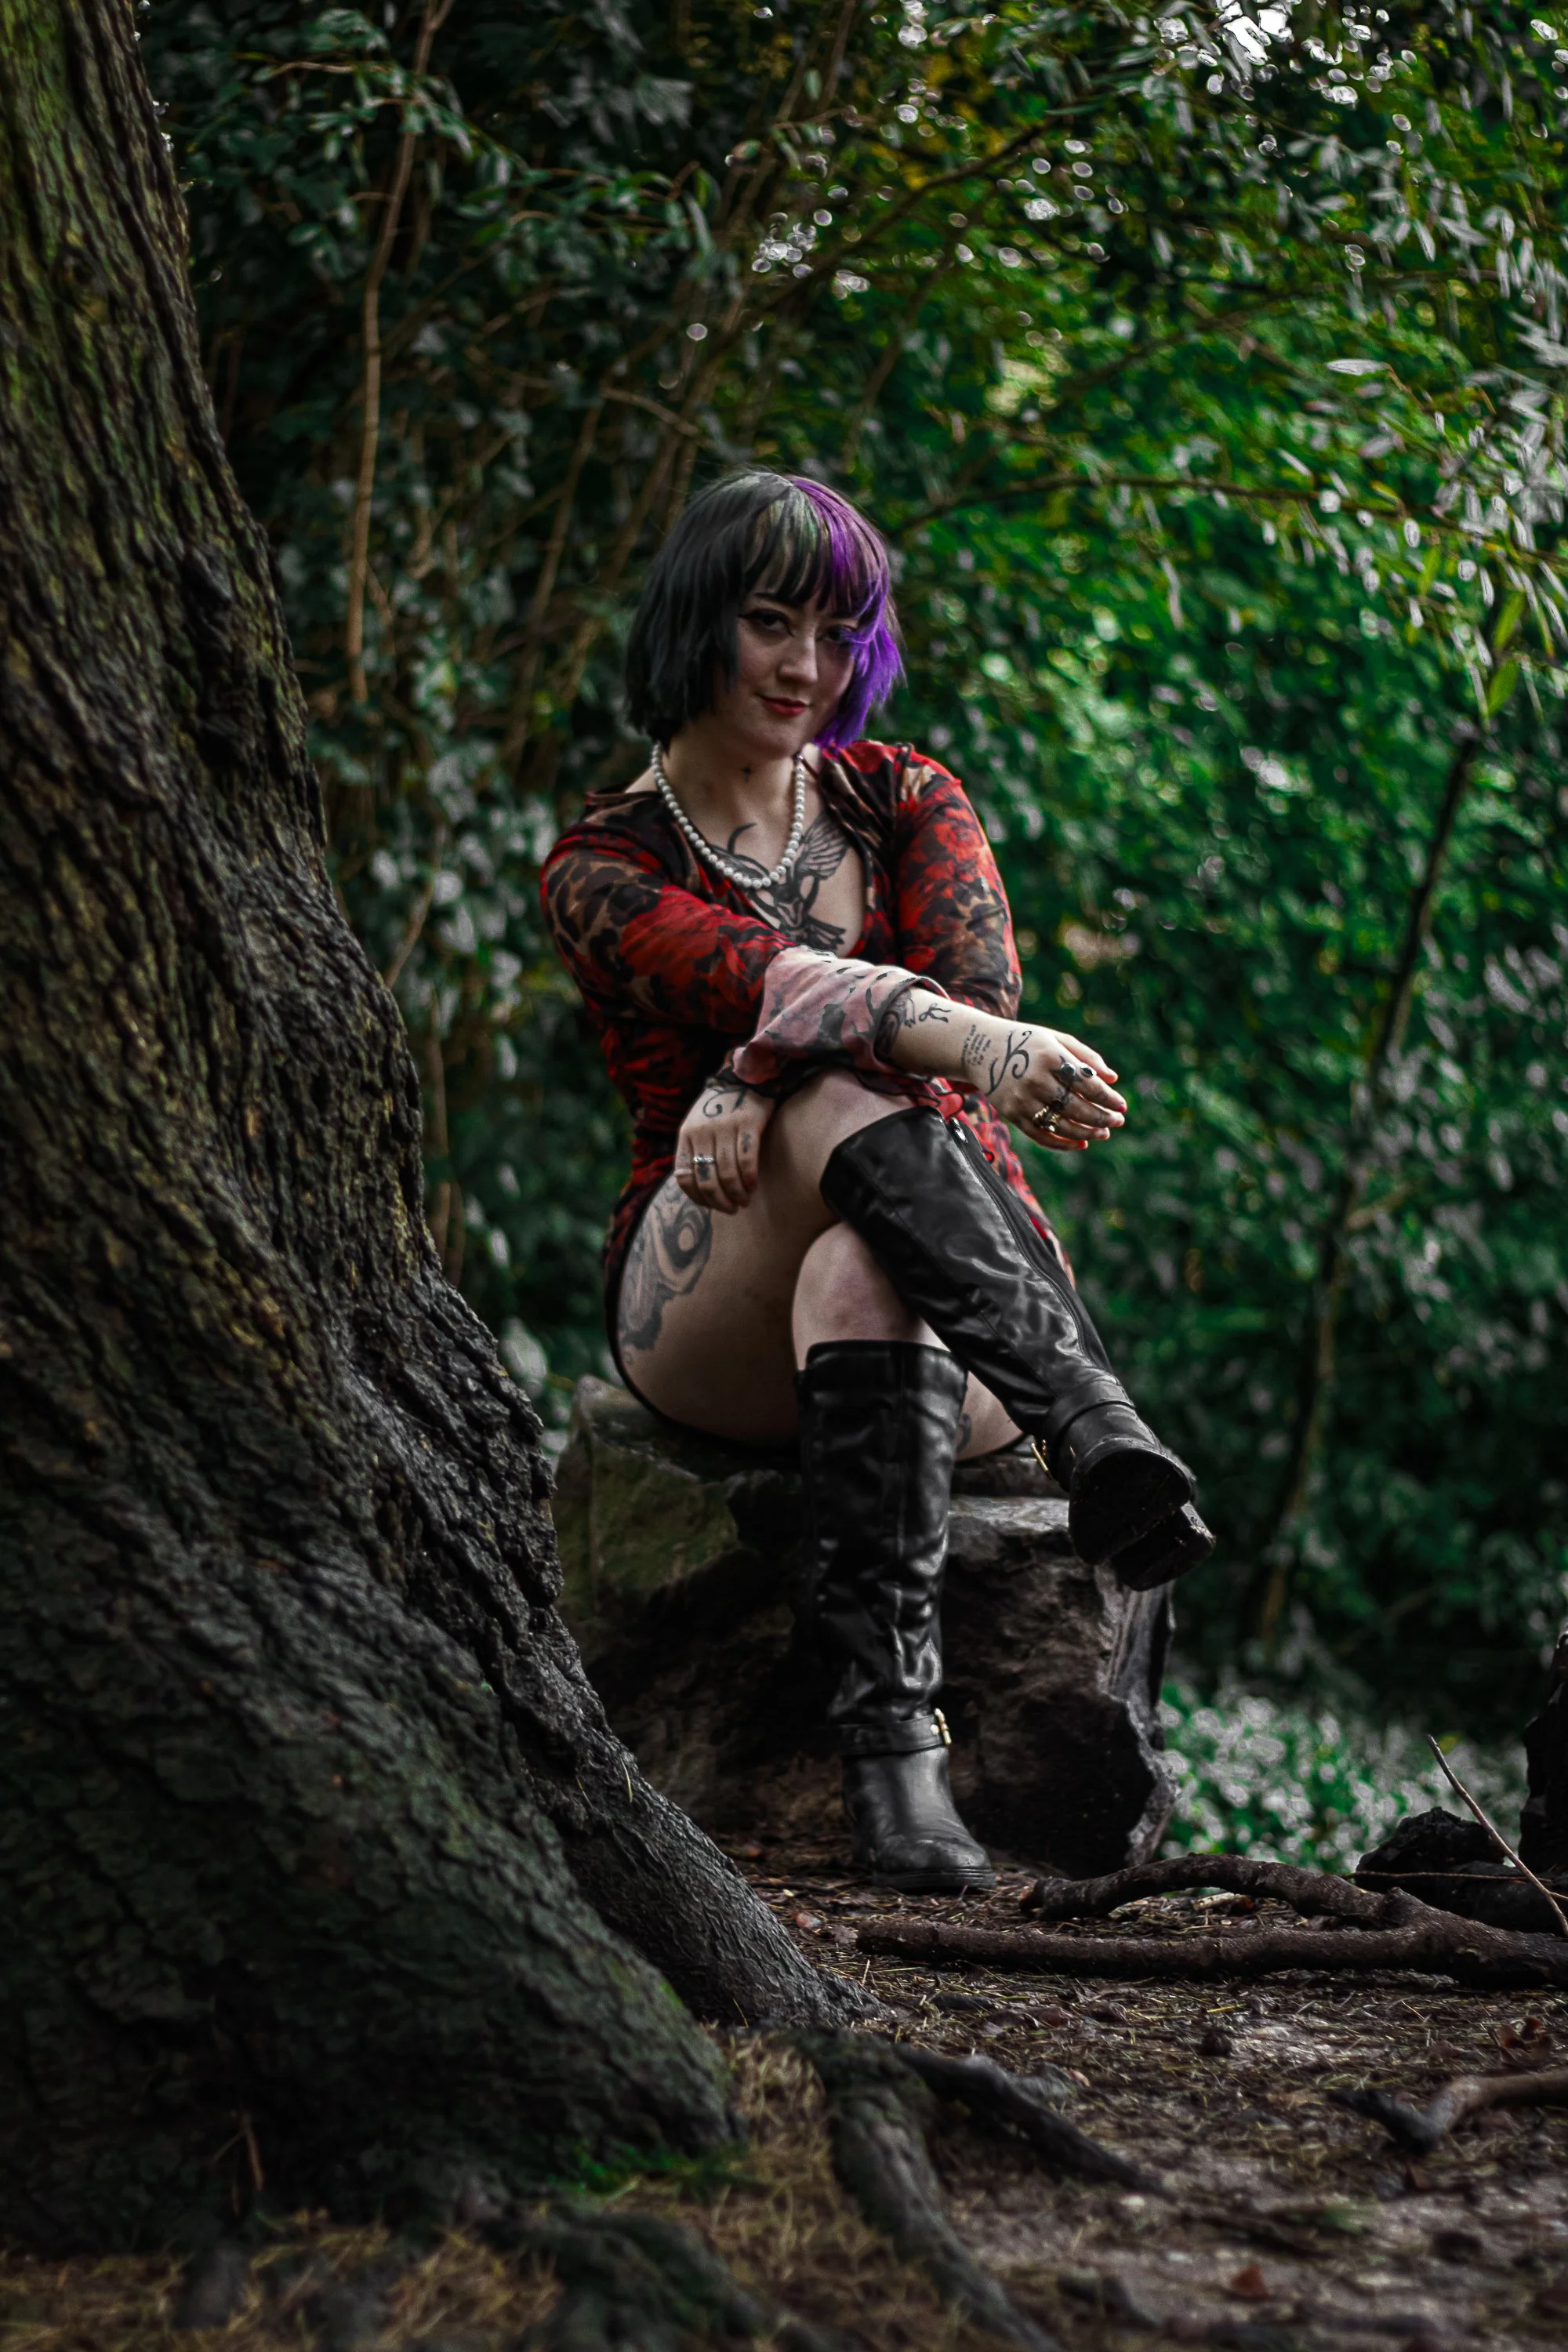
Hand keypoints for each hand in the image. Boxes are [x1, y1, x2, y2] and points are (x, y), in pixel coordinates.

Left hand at [674, 1072, 775, 1212]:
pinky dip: (750, 1178)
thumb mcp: (698, 1126)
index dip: (698, 1197)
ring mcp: (724, 1127)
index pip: (685, 1176)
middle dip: (720, 1201)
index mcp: (686, 1134)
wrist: (744, 1076)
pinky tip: (753, 1185)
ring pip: (728, 1173)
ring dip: (737, 1194)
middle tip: (732, 1208)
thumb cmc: (720, 1108)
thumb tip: (702, 1191)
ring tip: (744, 1200)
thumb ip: (696, 1152)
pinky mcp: (748, 1123)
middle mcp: (702, 1131)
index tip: (711, 1206)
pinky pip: (747, 1160)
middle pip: (707, 1180)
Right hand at [963, 1020, 1126, 1151]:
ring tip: (1103, 1134)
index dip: (1107, 1097)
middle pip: (1075, 1107)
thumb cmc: (1026, 1042)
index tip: (1122, 1106)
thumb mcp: (1056, 1039)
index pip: (1086, 1083)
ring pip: (1060, 1125)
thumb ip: (1085, 1057)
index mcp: (1049, 1055)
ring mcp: (1021, 1098)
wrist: (980, 1048)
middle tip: (1117, 1122)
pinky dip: (1063, 1143)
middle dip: (1100, 1118)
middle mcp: (1034, 1078)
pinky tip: (1081, 1143)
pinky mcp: (1011, 1113)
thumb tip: (1113, 1079)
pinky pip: (1040, 1135)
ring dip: (1086, 1133)